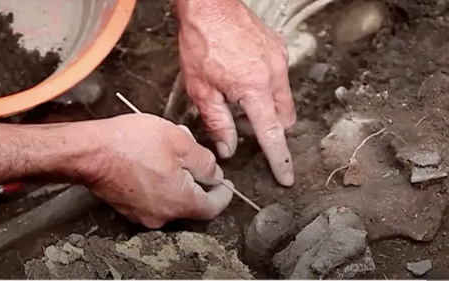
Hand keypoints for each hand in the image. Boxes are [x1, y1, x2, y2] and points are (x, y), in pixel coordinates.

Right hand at [83, 114, 232, 227]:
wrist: (90, 151)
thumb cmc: (130, 144)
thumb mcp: (180, 142)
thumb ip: (205, 162)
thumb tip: (215, 174)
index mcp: (181, 201)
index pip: (214, 206)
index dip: (224, 193)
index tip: (226, 184)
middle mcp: (162, 214)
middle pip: (191, 201)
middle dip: (196, 178)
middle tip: (192, 155)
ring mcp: (143, 213)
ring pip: (171, 197)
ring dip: (176, 178)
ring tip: (168, 152)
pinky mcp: (128, 207)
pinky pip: (153, 197)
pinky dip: (158, 182)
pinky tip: (151, 160)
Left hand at [176, 0, 295, 185]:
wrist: (209, 6)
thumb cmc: (201, 41)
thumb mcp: (201, 89)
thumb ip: (218, 122)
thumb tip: (228, 148)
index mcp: (254, 87)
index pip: (272, 134)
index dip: (279, 159)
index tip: (286, 176)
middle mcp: (273, 74)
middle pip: (284, 119)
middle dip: (271, 130)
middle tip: (245, 125)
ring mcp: (279, 60)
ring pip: (284, 100)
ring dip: (268, 109)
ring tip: (240, 96)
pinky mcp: (278, 50)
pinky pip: (280, 80)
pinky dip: (268, 89)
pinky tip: (245, 78)